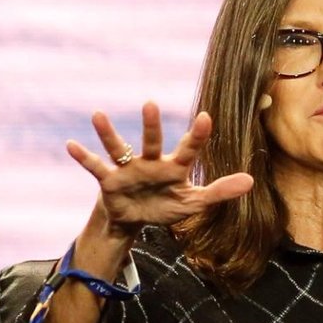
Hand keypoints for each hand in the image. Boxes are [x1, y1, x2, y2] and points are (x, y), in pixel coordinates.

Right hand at [66, 102, 252, 232]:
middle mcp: (150, 162)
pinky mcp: (110, 181)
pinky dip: (83, 157)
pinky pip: (95, 167)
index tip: (207, 117)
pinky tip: (71, 145)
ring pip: (119, 148)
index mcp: (174, 168)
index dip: (198, 136)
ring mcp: (128, 170)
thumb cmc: (166, 205)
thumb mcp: (194, 202)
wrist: (136, 218)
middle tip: (149, 104)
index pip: (189, 149)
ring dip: (108, 133)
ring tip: (97, 115)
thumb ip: (220, 191)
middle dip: (150, 126)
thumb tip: (251, 181)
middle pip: (151, 142)